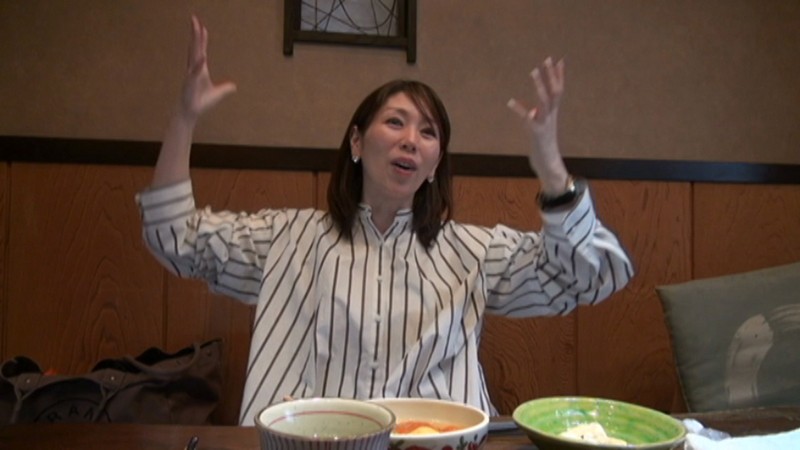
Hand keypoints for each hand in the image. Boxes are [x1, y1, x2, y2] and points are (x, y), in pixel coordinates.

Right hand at [179, 15, 236, 121]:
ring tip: (197, 30)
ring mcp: (191, 74)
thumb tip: (234, 87)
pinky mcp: (190, 83)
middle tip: (194, 19)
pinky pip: (195, 72)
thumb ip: (225, 89)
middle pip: (195, 48)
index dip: (202, 39)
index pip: (201, 51)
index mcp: (200, 69)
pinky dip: (199, 65)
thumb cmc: (201, 102)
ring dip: (196, 43)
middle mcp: (194, 69)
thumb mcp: (217, 94)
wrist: (191, 112)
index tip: (202, 27)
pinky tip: (203, 57)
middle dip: (195, 34)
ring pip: (194, 55)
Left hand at [507, 57, 568, 193]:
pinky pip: (528, 119)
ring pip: (545, 100)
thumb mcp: (541, 129)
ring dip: (539, 85)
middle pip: (555, 91)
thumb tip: (532, 110)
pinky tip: (510, 101)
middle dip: (552, 75)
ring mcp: (545, 123)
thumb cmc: (544, 147)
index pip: (559, 90)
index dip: (559, 75)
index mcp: (553, 114)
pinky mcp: (536, 133)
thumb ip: (537, 117)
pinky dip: (520, 110)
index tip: (559, 59)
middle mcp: (551, 116)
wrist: (549, 166)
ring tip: (533, 71)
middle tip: (548, 58)